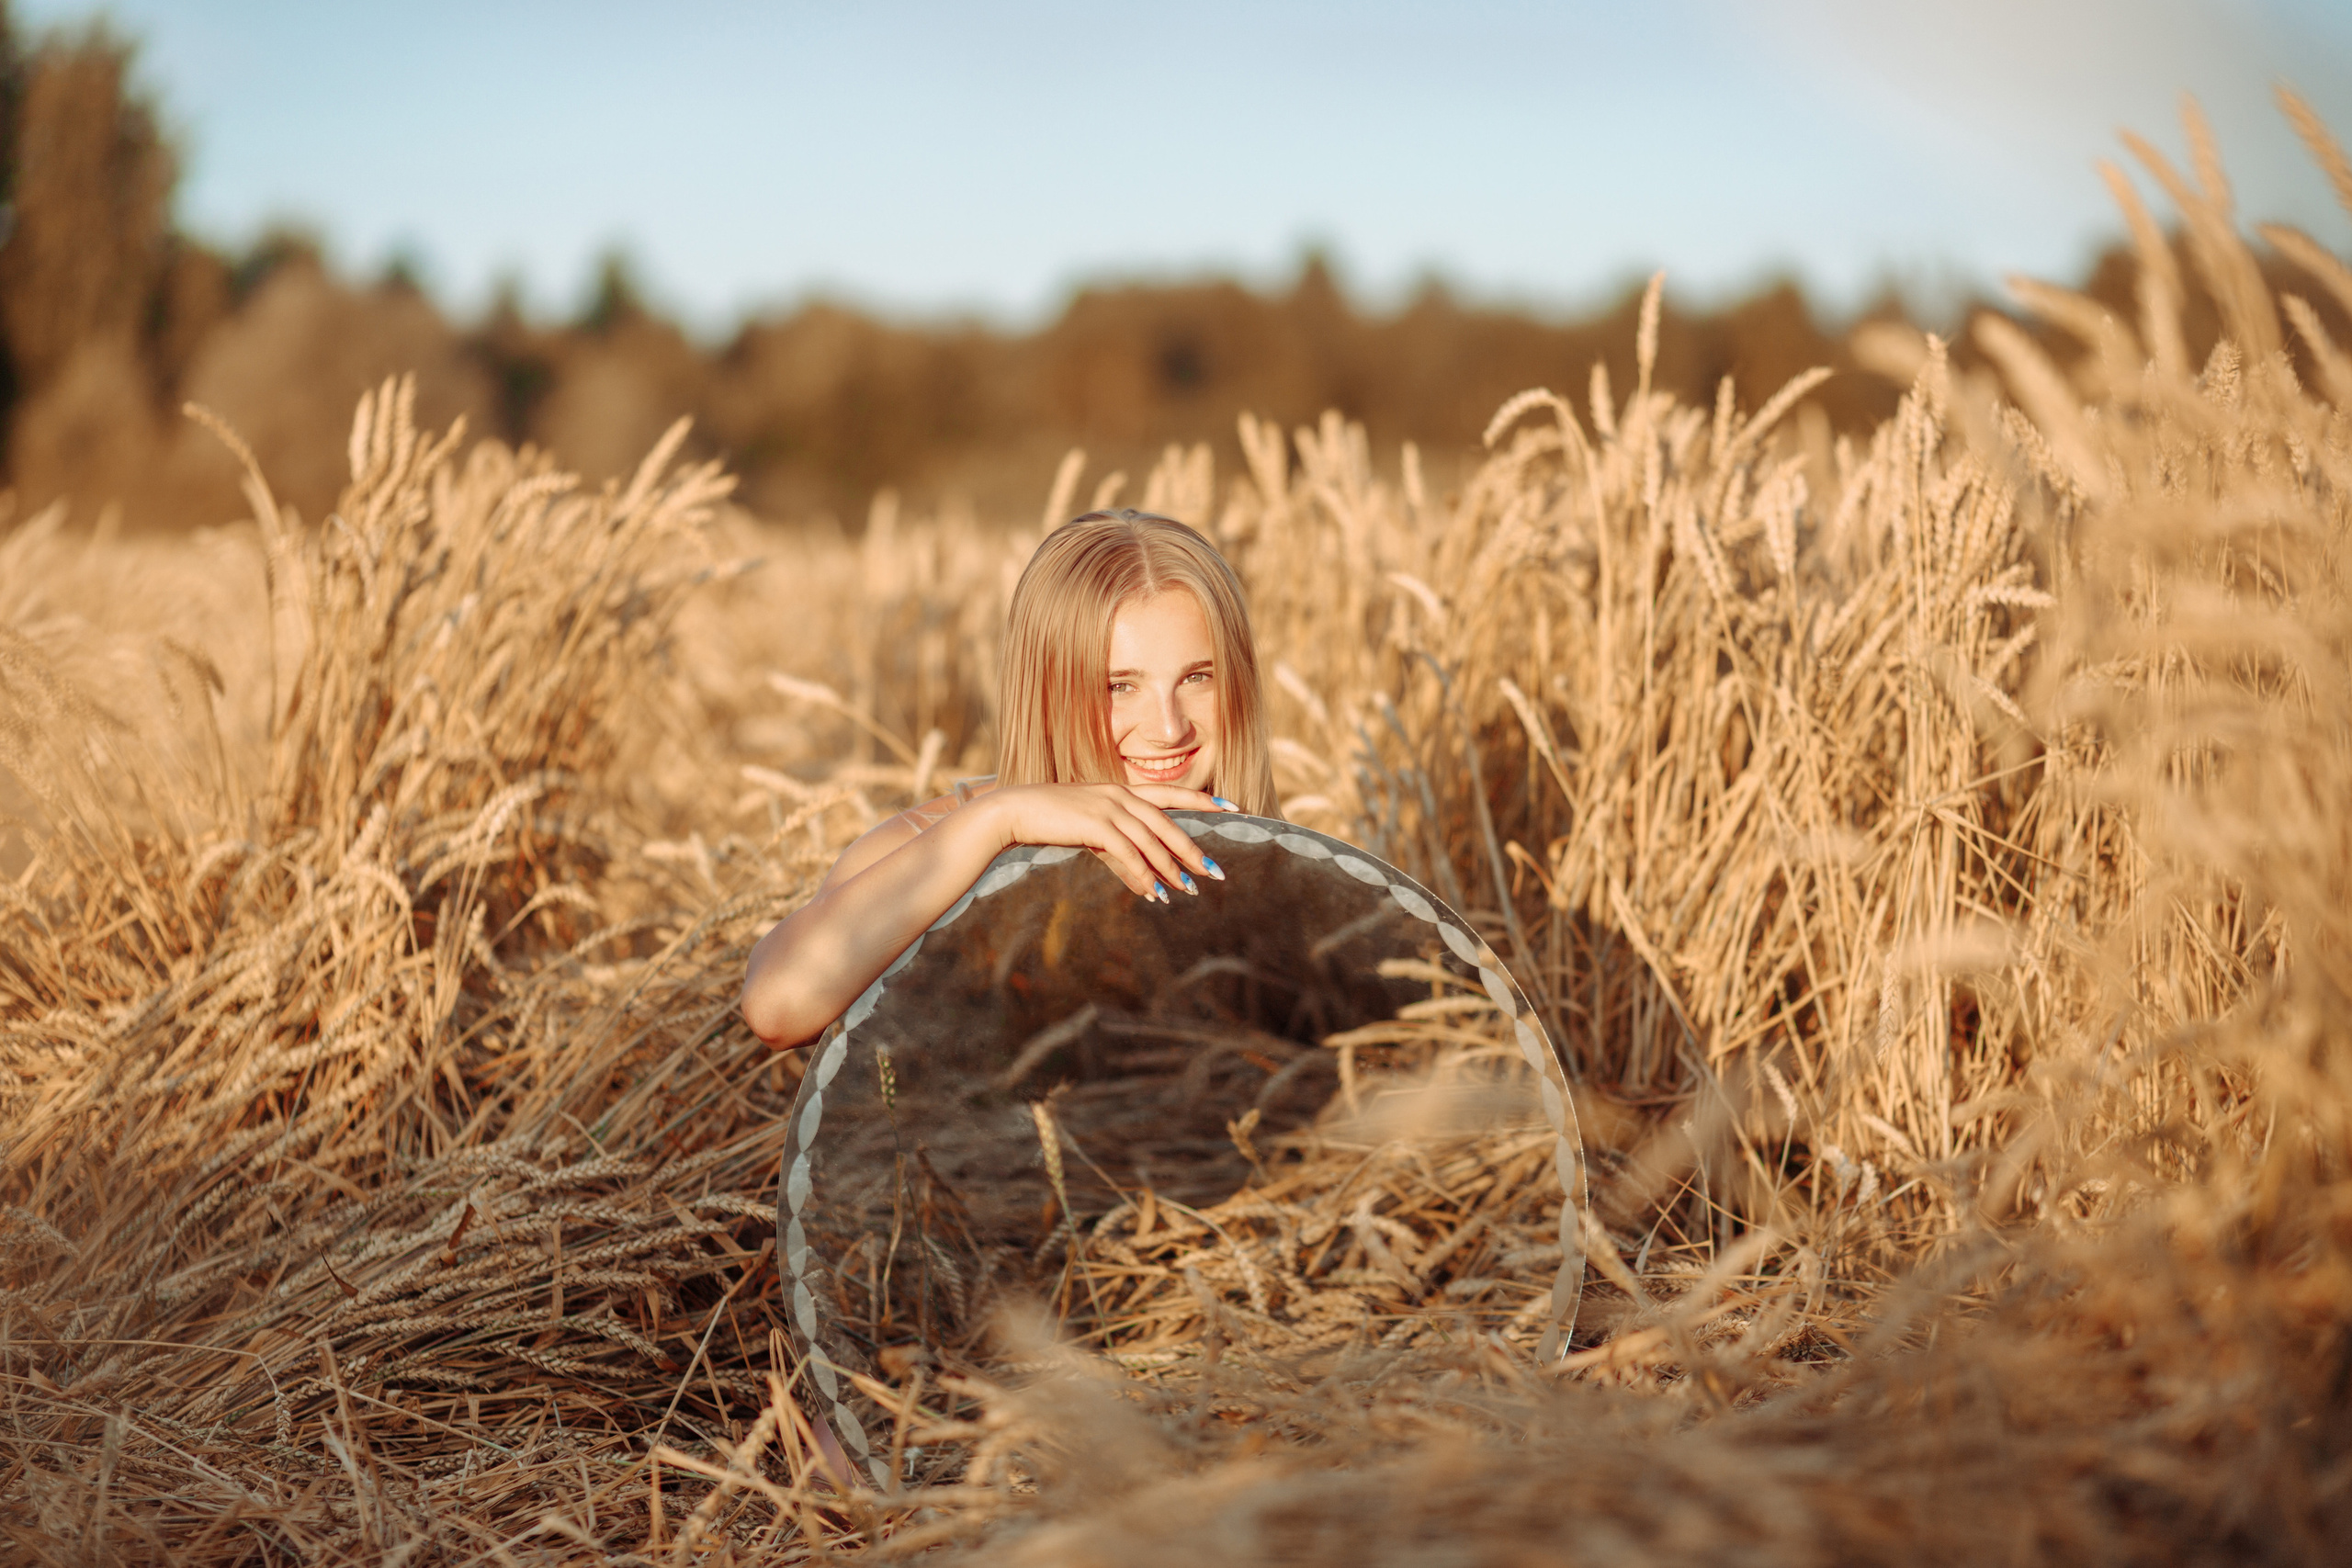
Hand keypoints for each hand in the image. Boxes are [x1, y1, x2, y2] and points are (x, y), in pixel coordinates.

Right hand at [979, 783, 1237, 900]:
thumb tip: (1147, 886)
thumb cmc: (1053, 821)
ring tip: (1188, 891)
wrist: (1016, 811)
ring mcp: (1109, 807)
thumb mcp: (1092, 834)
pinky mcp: (1094, 824)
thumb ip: (1121, 856)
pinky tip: (1153, 893)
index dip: (1203, 800)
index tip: (1233, 805)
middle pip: (1169, 823)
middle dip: (1194, 849)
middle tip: (1216, 872)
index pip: (1172, 794)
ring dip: (1171, 868)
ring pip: (1152, 840)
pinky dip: (1143, 874)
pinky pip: (1127, 853)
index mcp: (1124, 790)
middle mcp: (1121, 795)